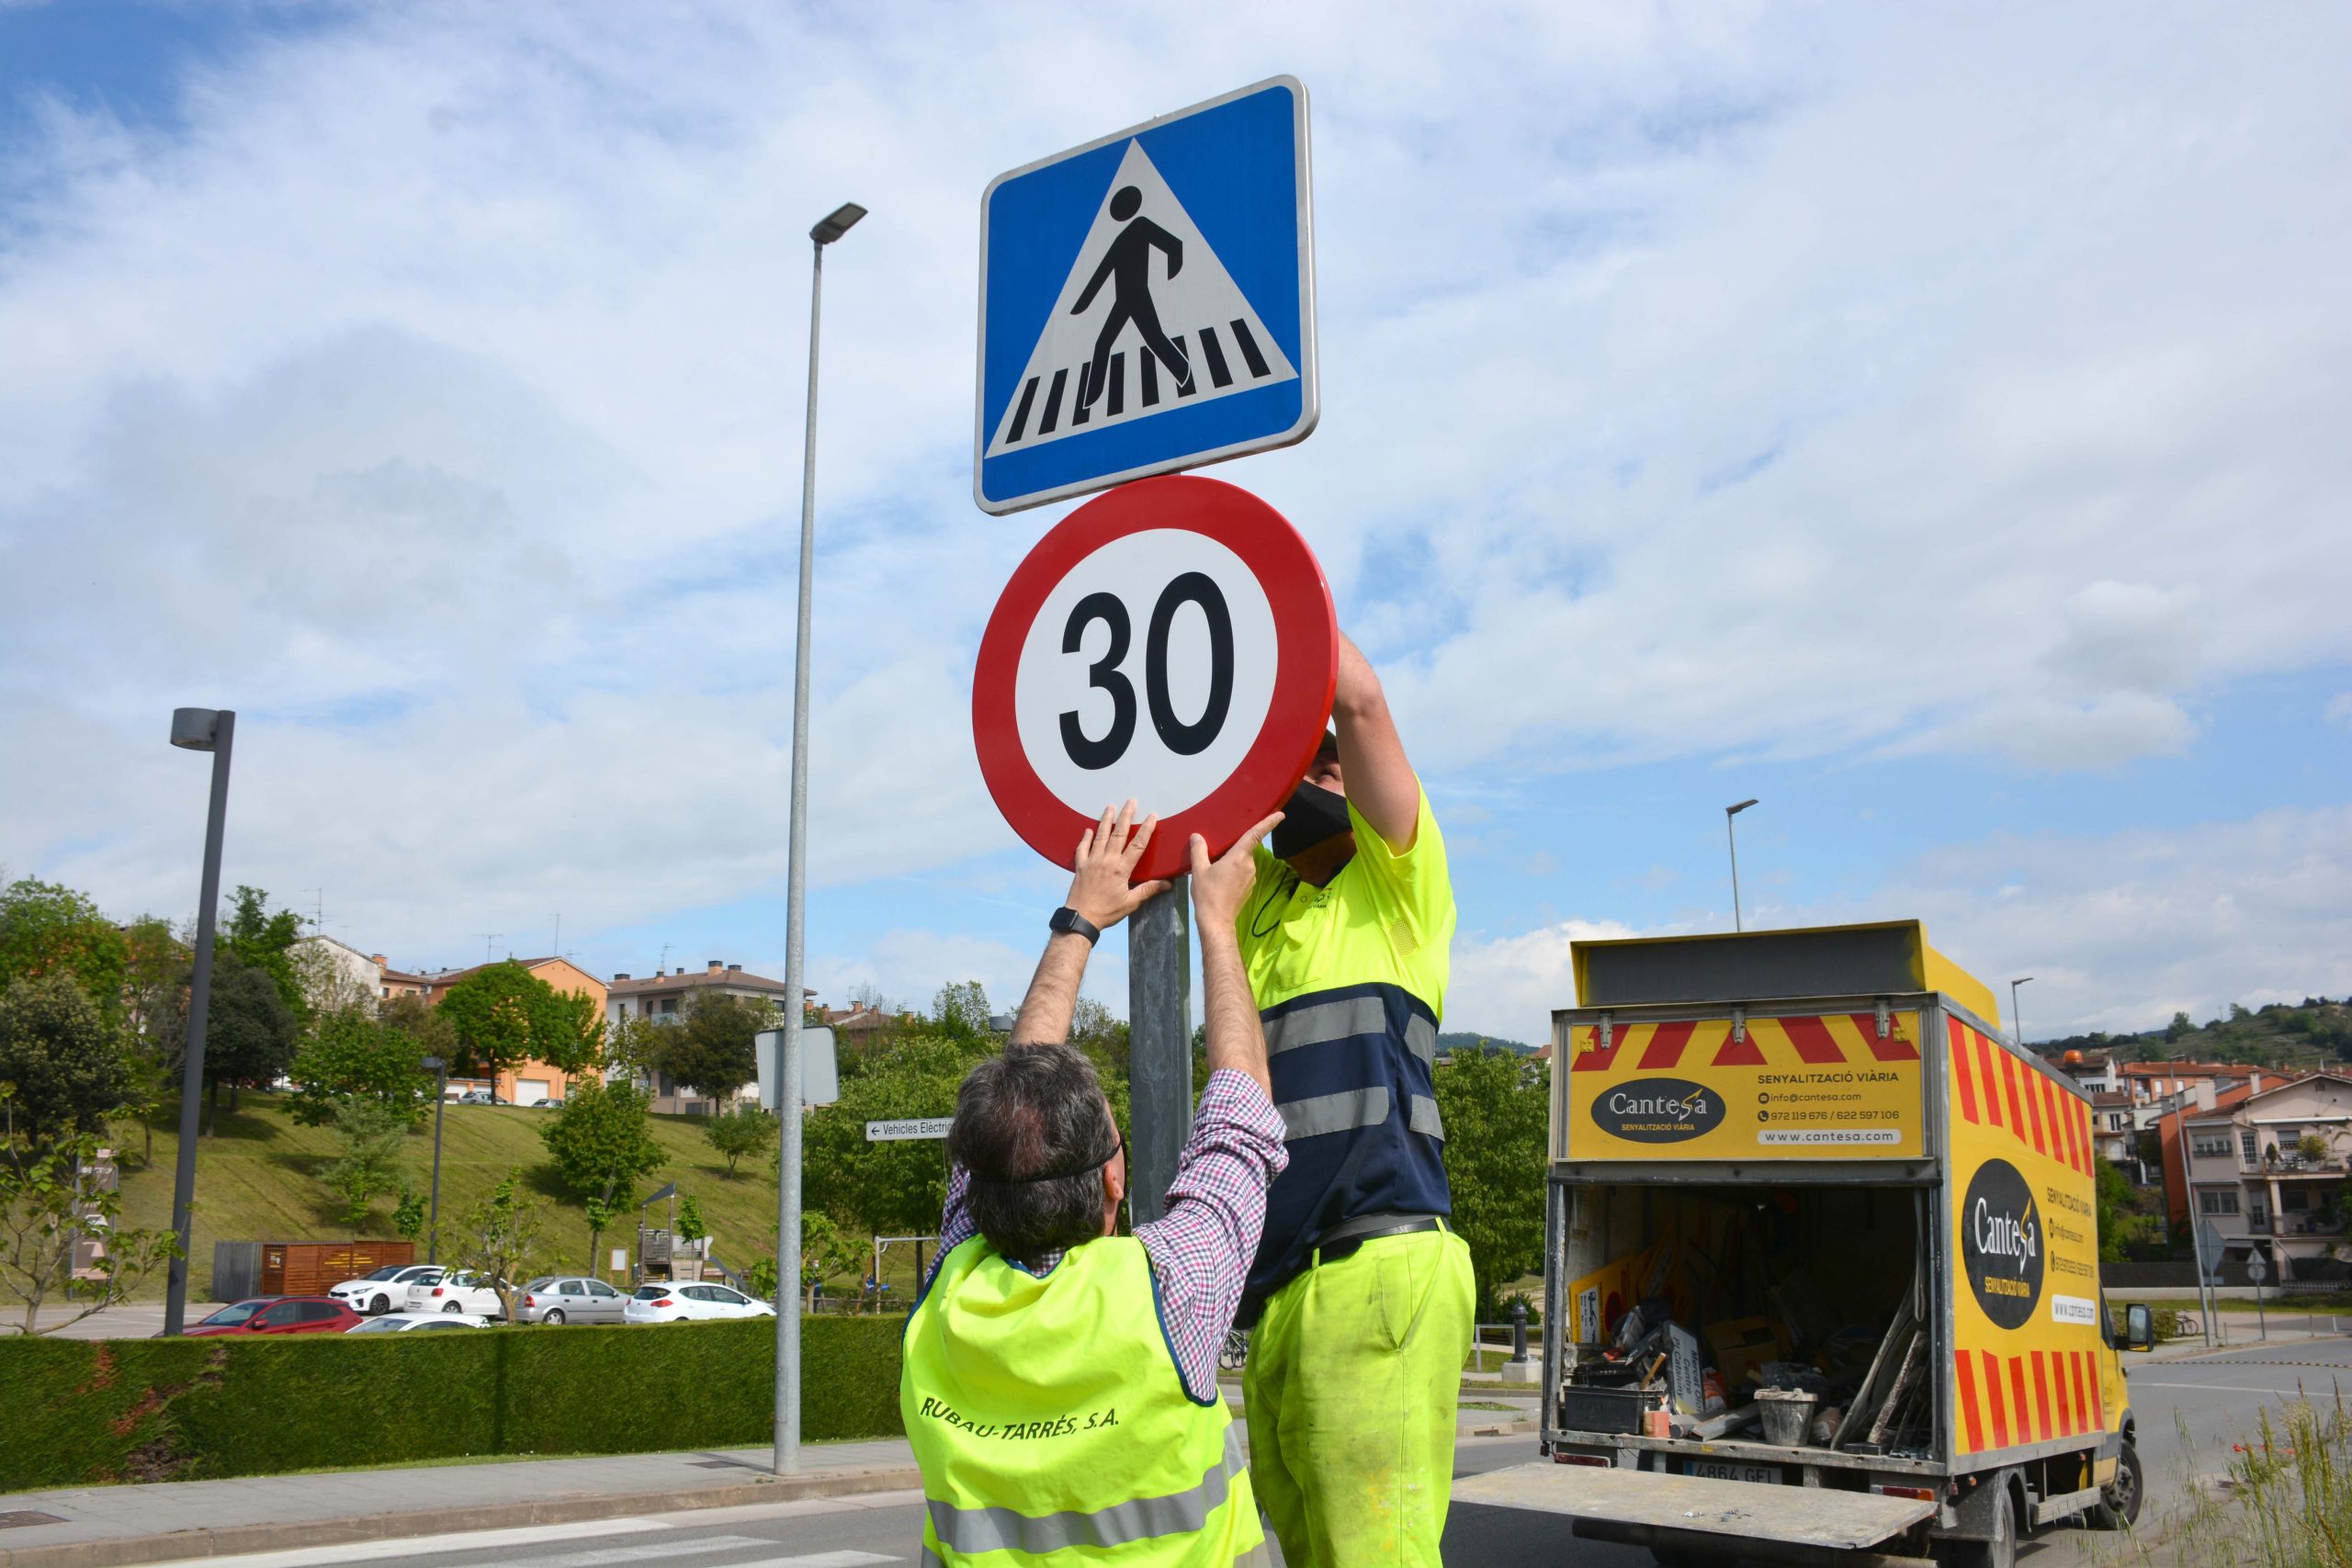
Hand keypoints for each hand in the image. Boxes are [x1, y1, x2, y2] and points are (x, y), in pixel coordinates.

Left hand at [1065, 800, 1171, 930]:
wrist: (1080, 918)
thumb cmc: (1107, 912)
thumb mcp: (1131, 903)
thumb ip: (1148, 890)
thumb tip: (1168, 883)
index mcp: (1121, 869)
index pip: (1137, 845)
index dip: (1146, 829)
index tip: (1152, 816)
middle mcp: (1107, 860)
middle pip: (1118, 833)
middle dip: (1126, 816)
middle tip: (1131, 801)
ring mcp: (1092, 861)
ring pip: (1100, 836)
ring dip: (1106, 820)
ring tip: (1110, 806)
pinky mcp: (1080, 866)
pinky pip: (1082, 848)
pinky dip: (1085, 838)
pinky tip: (1088, 829)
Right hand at [1190, 811, 1282, 929]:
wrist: (1216, 921)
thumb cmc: (1208, 895)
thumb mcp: (1199, 871)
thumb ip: (1199, 851)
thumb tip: (1197, 837)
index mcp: (1238, 858)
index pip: (1255, 835)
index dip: (1268, 823)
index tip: (1280, 815)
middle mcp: (1249, 866)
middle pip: (1245, 849)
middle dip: (1235, 847)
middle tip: (1218, 851)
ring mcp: (1251, 878)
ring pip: (1243, 861)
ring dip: (1233, 861)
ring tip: (1215, 868)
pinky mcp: (1249, 888)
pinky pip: (1243, 872)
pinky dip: (1235, 871)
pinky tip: (1221, 879)